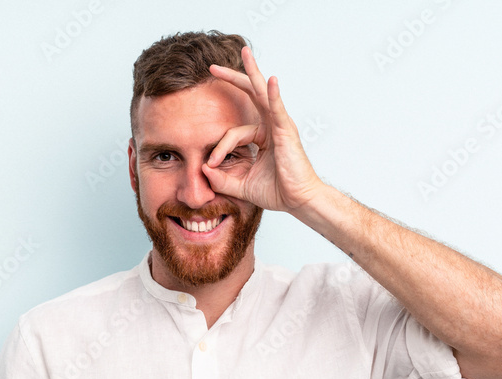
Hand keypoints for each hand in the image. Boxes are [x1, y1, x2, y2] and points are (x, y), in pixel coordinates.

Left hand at [203, 46, 323, 215]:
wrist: (298, 201)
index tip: (211, 165)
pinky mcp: (286, 131)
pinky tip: (270, 79)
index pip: (233, 133)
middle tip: (213, 67)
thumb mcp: (242, 185)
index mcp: (262, 136)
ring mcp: (280, 126)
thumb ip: (221, 178)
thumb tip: (203, 169)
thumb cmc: (277, 192)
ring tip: (244, 53)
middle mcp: (271, 126)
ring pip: (262, 94)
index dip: (219, 148)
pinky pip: (277, 108)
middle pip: (250, 95)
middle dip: (232, 79)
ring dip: (252, 72)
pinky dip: (273, 94)